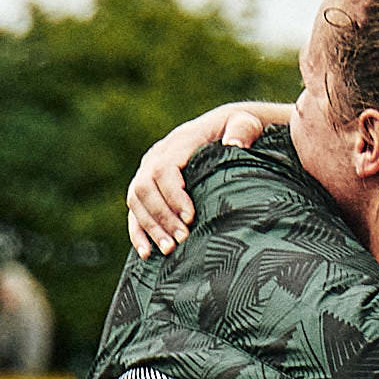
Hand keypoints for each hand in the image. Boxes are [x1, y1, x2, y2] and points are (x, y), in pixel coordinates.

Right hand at [126, 104, 270, 257]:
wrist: (223, 128)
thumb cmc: (238, 129)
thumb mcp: (245, 124)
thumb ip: (242, 131)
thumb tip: (234, 145)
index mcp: (179, 141)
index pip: (164, 170)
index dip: (173, 195)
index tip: (190, 218)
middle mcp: (157, 154)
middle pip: (145, 187)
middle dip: (162, 216)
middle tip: (182, 240)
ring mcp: (148, 170)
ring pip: (136, 200)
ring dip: (150, 227)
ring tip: (169, 250)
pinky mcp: (147, 187)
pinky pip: (134, 210)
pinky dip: (138, 232)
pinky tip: (146, 253)